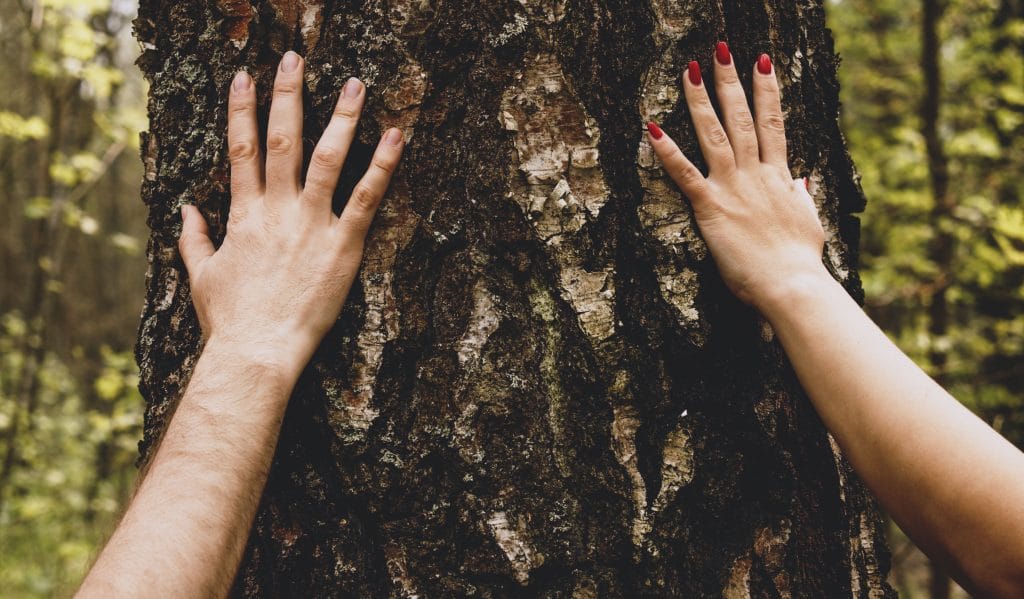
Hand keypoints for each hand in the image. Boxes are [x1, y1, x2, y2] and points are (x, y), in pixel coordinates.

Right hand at [177, 51, 404, 375]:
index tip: (244, 77)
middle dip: (287, 95)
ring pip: (327, 158)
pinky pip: (366, 197)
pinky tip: (395, 137)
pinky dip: (382, 166)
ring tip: (355, 84)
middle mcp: (277, 209)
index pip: (241, 149)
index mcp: (244, 215)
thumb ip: (192, 239)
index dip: (243, 110)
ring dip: (341, 117)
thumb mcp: (201, 275)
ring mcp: (311, 224)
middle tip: (295, 59)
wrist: (256, 351)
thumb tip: (184, 209)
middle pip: (282, 140)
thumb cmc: (230, 319)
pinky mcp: (343, 244)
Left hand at [647, 45, 826, 312]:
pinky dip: (668, 151)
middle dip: (731, 81)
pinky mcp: (711, 207)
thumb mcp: (808, 223)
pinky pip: (685, 174)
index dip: (767, 90)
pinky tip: (651, 129)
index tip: (762, 61)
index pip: (773, 123)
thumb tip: (803, 180)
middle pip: (742, 118)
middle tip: (721, 49)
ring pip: (715, 134)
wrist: (792, 284)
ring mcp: (733, 187)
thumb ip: (801, 198)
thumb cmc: (799, 262)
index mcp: (779, 177)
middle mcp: (756, 174)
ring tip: (689, 69)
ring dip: (699, 100)